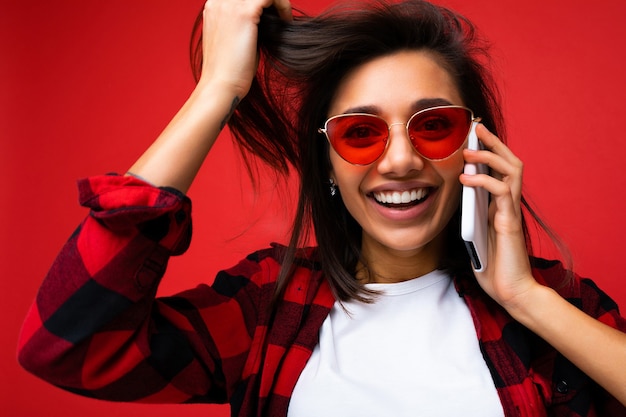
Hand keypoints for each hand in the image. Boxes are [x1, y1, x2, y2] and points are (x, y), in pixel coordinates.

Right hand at [200, 0, 292, 97]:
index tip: (273, 16)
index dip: (261, 3)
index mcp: (214, 5)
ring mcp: (229, 4)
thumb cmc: (231, 70)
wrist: (221, 85)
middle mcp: (219, 0)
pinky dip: (283, 6)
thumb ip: (247, 24)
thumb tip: (268, 18)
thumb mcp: (235, 38)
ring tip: (285, 19)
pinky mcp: (244, 13)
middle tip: (281, 17)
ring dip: (278, 2)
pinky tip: (286, 22)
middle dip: (270, 2)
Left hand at [459, 124, 537, 309]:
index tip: (472, 135)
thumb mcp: (473, 235)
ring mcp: (510, 211)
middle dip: (493, 142)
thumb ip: (467, 217)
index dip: (488, 151)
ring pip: (510, 170)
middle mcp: (507, 204)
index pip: (496, 170)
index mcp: (497, 205)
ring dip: (489, 156)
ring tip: (468, 149)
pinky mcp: (510, 221)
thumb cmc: (493, 267)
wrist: (512, 291)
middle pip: (509, 161)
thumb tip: (451, 201)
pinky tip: (466, 178)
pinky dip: (483, 181)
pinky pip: (500, 192)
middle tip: (476, 127)